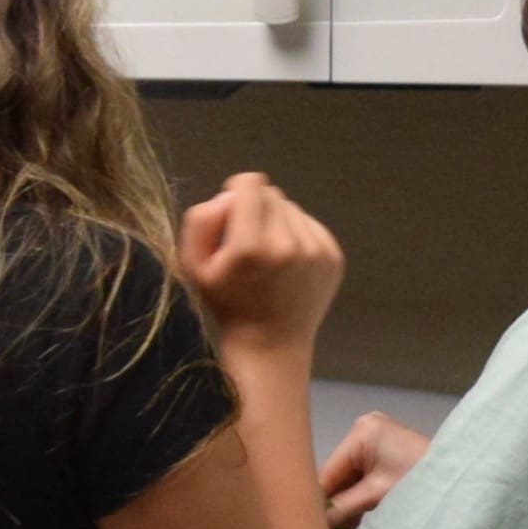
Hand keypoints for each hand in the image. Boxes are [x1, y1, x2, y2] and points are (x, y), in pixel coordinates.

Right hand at [177, 172, 344, 353]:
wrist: (270, 344)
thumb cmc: (227, 304)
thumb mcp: (194, 265)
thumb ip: (201, 220)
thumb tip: (229, 196)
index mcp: (250, 247)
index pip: (249, 184)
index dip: (236, 193)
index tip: (232, 215)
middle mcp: (287, 245)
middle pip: (271, 193)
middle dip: (256, 209)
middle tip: (249, 243)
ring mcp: (316, 251)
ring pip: (292, 208)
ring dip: (277, 222)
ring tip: (269, 256)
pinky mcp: (333, 256)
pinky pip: (310, 223)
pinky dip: (297, 235)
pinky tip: (287, 264)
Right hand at [319, 411, 429, 528]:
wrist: (461, 480)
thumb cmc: (422, 482)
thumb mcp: (377, 495)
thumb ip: (343, 508)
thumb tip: (313, 524)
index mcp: (362, 431)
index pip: (328, 470)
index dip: (319, 500)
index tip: (309, 526)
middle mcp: (364, 429)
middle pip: (337, 474)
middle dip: (333, 504)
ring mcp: (374, 440)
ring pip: (348, 479)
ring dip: (345, 505)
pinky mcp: (383, 454)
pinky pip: (361, 478)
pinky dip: (358, 500)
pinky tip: (352, 524)